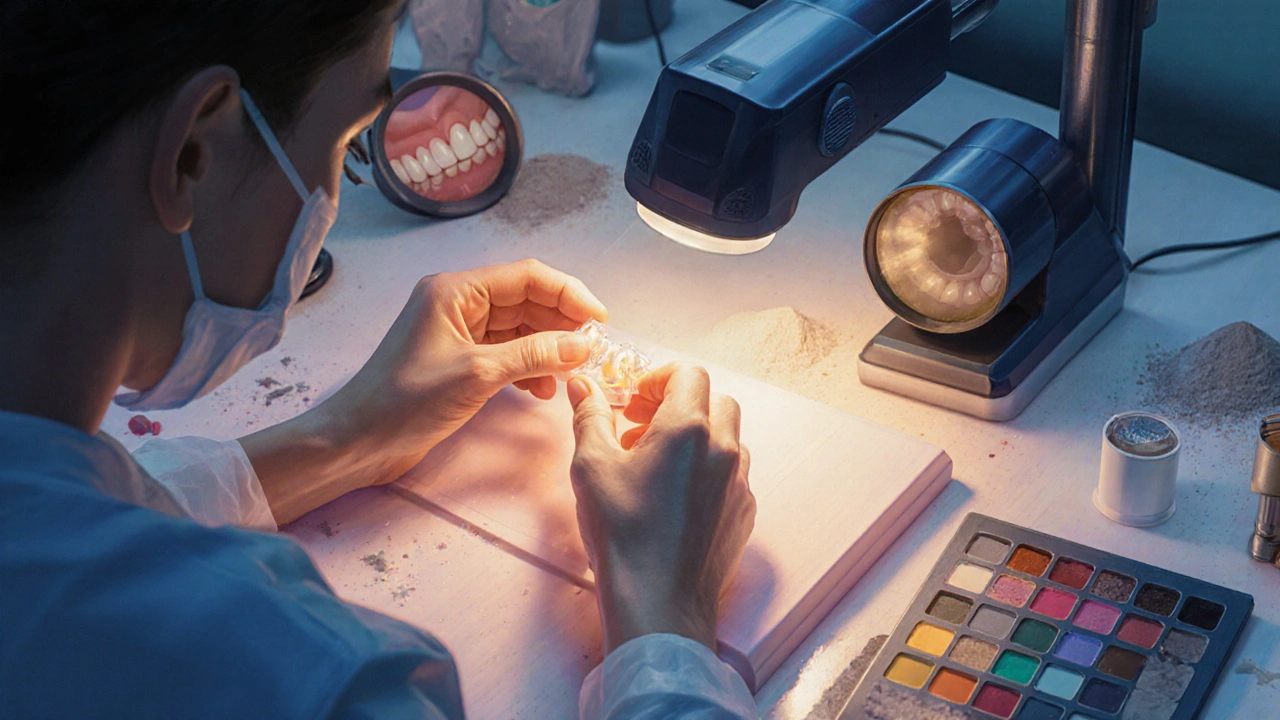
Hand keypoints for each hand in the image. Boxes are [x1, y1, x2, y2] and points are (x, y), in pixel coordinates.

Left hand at [330, 259, 607, 478]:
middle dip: (561, 324)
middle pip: (526, 300)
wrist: (359, 441)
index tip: (600, 321)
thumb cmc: (405, 401)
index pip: (527, 277)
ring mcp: (459, 332)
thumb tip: (582, 345)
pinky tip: (542, 389)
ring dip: (548, 348)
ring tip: (570, 373)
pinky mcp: (460, 360)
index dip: (569, 293)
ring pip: (519, 328)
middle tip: (593, 351)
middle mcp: (459, 303)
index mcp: (456, 291)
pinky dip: (529, 367)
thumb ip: (533, 354)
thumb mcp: (477, 374)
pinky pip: (506, 352)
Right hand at [567, 364, 754, 653]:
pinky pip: (730, 475)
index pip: (689, 374)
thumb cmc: (623, 534)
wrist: (659, 601)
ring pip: (726, 438)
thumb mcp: (592, 467)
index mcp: (688, 428)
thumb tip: (583, 386)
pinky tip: (674, 497)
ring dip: (694, 437)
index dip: (659, 378)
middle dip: (678, 405)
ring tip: (654, 464)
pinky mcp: (744, 512)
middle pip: (713, 400)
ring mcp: (739, 482)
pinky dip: (706, 471)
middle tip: (641, 427)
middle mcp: (724, 449)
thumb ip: (590, 417)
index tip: (635, 399)